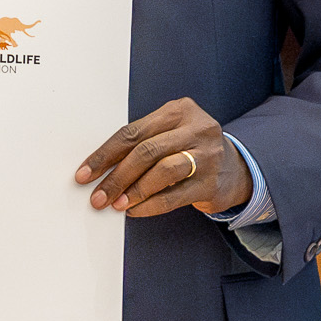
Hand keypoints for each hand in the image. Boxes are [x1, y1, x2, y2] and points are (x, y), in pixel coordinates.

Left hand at [74, 97, 252, 217]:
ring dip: (133, 191)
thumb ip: (141, 142)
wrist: (235, 168)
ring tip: (116, 203)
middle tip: (98, 195)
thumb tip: (99, 168)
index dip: (105, 154)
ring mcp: (208, 156)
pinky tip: (134, 210)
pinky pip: (174, 196)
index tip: (85, 173)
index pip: (133, 131)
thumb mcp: (170, 133)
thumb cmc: (189, 148)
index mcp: (179, 110)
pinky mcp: (212, 183)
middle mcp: (196, 129)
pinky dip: (149, 205)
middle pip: (146, 151)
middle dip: (116, 176)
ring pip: (162, 172)